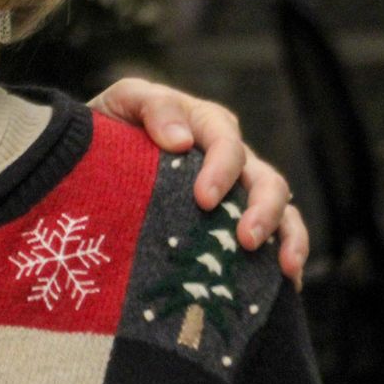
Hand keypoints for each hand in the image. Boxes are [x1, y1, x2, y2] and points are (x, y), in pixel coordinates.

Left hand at [88, 77, 307, 285]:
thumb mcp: (123, 102)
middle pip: (265, 179)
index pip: (226, 142)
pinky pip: (278, 235)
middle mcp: (230, 157)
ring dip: (287, 235)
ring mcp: (238, 189)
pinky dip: (288, 254)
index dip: (222, 170)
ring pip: (281, 208)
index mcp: (204, 124)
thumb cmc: (110, 125)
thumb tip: (181, 141)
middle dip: (263, 209)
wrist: (95, 152)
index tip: (204, 200)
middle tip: (245, 239)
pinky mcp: (235, 218)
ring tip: (285, 266)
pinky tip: (288, 281)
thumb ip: (153, 107)